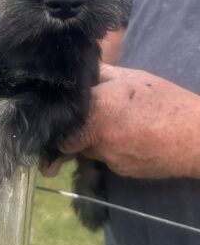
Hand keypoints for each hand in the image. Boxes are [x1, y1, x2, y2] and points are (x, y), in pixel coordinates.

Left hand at [41, 64, 199, 178]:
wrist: (196, 139)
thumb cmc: (164, 101)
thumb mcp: (132, 78)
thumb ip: (101, 74)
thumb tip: (81, 72)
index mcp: (98, 111)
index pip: (61, 124)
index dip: (58, 121)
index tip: (59, 116)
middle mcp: (98, 139)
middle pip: (70, 140)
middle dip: (73, 132)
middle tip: (84, 120)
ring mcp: (110, 159)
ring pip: (88, 151)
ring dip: (91, 140)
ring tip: (110, 126)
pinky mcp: (121, 172)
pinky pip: (106, 160)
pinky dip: (109, 150)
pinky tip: (126, 139)